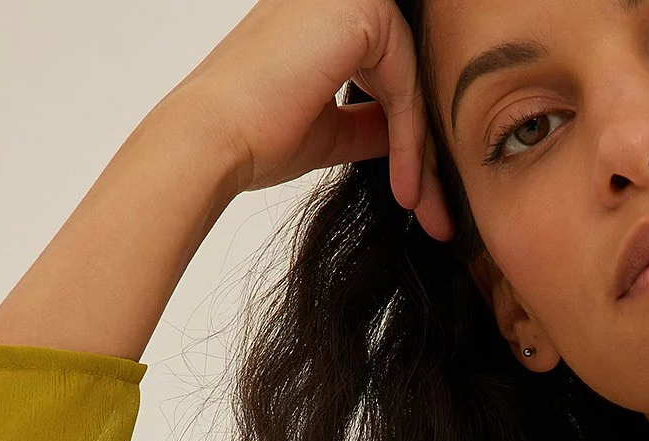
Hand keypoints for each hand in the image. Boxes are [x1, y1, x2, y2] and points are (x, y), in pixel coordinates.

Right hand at [163, 0, 454, 232]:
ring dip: (419, 149)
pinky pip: (407, 77)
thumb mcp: (330, 130)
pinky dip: (411, 136)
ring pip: (411, 79)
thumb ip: (372, 123)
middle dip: (421, 148)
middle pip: (404, 74)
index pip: (384, 71)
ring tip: (422, 208)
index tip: (418, 196)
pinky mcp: (359, 7)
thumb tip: (412, 138)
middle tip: (436, 212)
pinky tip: (408, 185)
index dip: (406, 137)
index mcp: (316, 17)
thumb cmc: (253, 137)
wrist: (213, 139)